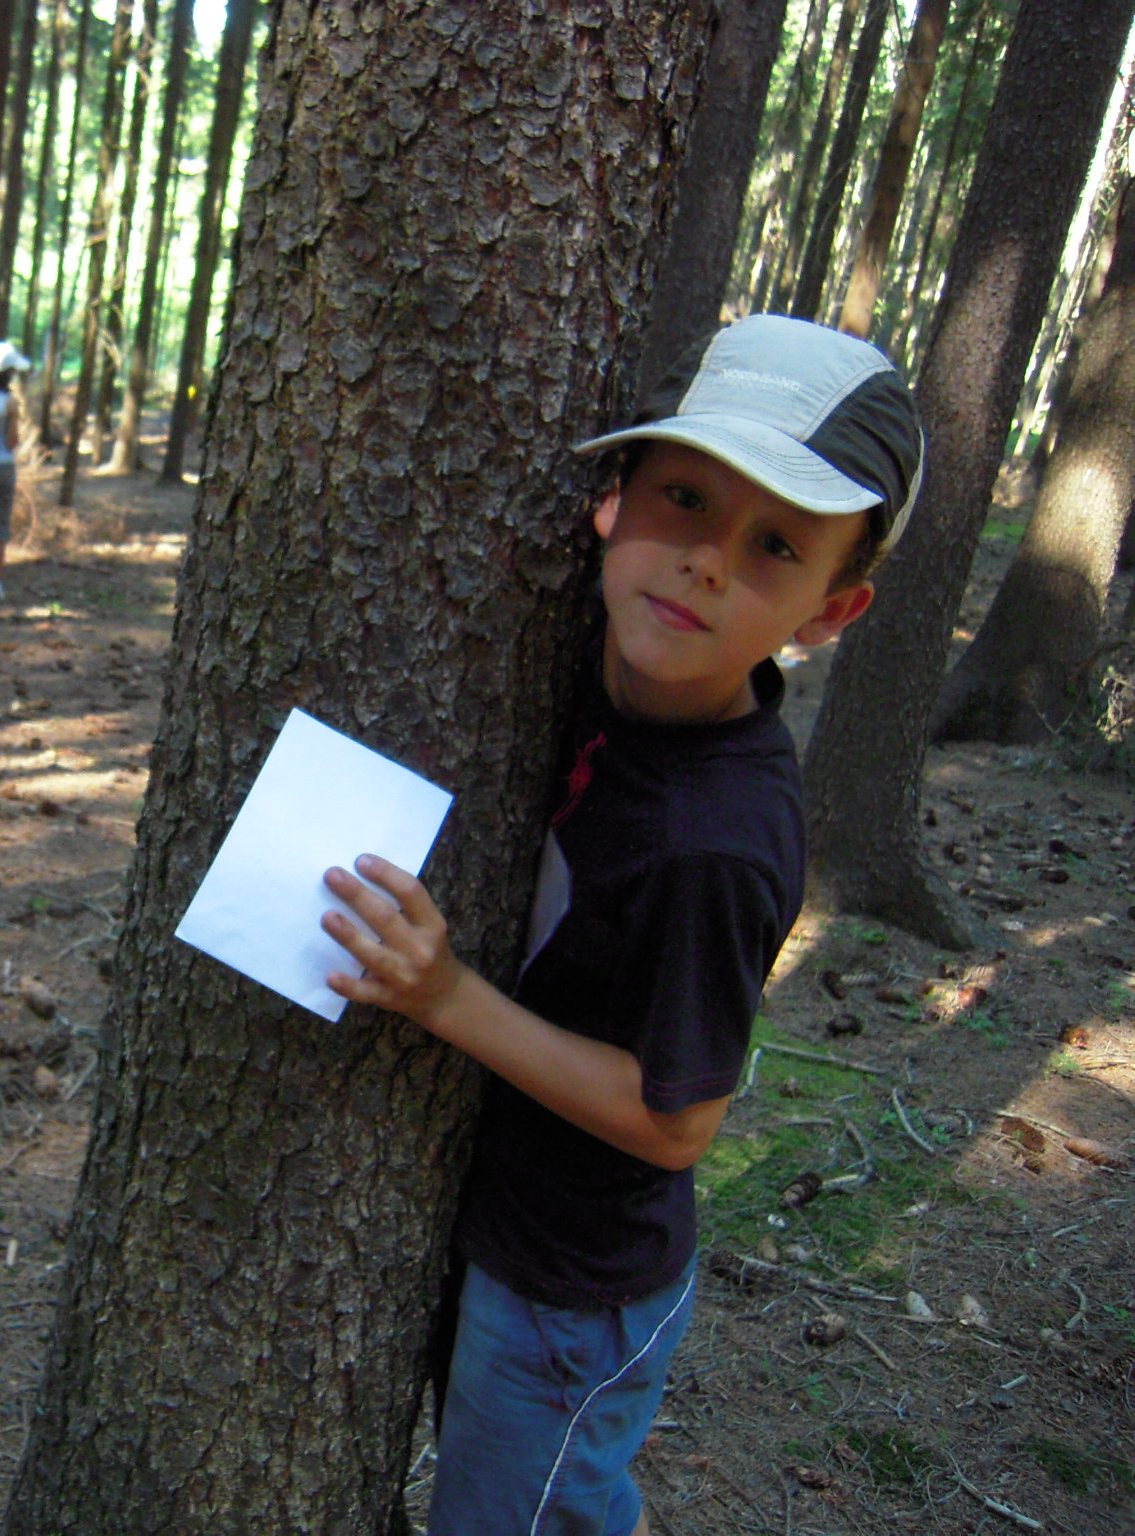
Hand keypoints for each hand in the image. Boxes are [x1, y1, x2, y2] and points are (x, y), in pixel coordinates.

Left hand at [321, 856, 463, 1027]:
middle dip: (357, 895)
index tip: (361, 860)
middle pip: (386, 919)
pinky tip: (330, 975)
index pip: (410, 892)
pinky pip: (365, 992)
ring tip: (327, 917)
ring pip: (373, 955)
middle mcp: (420, 950)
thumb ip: (404, 906)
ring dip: (349, 935)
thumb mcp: (429, 924)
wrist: (443, 996)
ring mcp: (404, 976)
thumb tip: (360, 877)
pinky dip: (348, 985)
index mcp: (432, 925)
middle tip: (332, 875)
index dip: (386, 874)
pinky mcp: (388, 998)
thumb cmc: (429, 949)